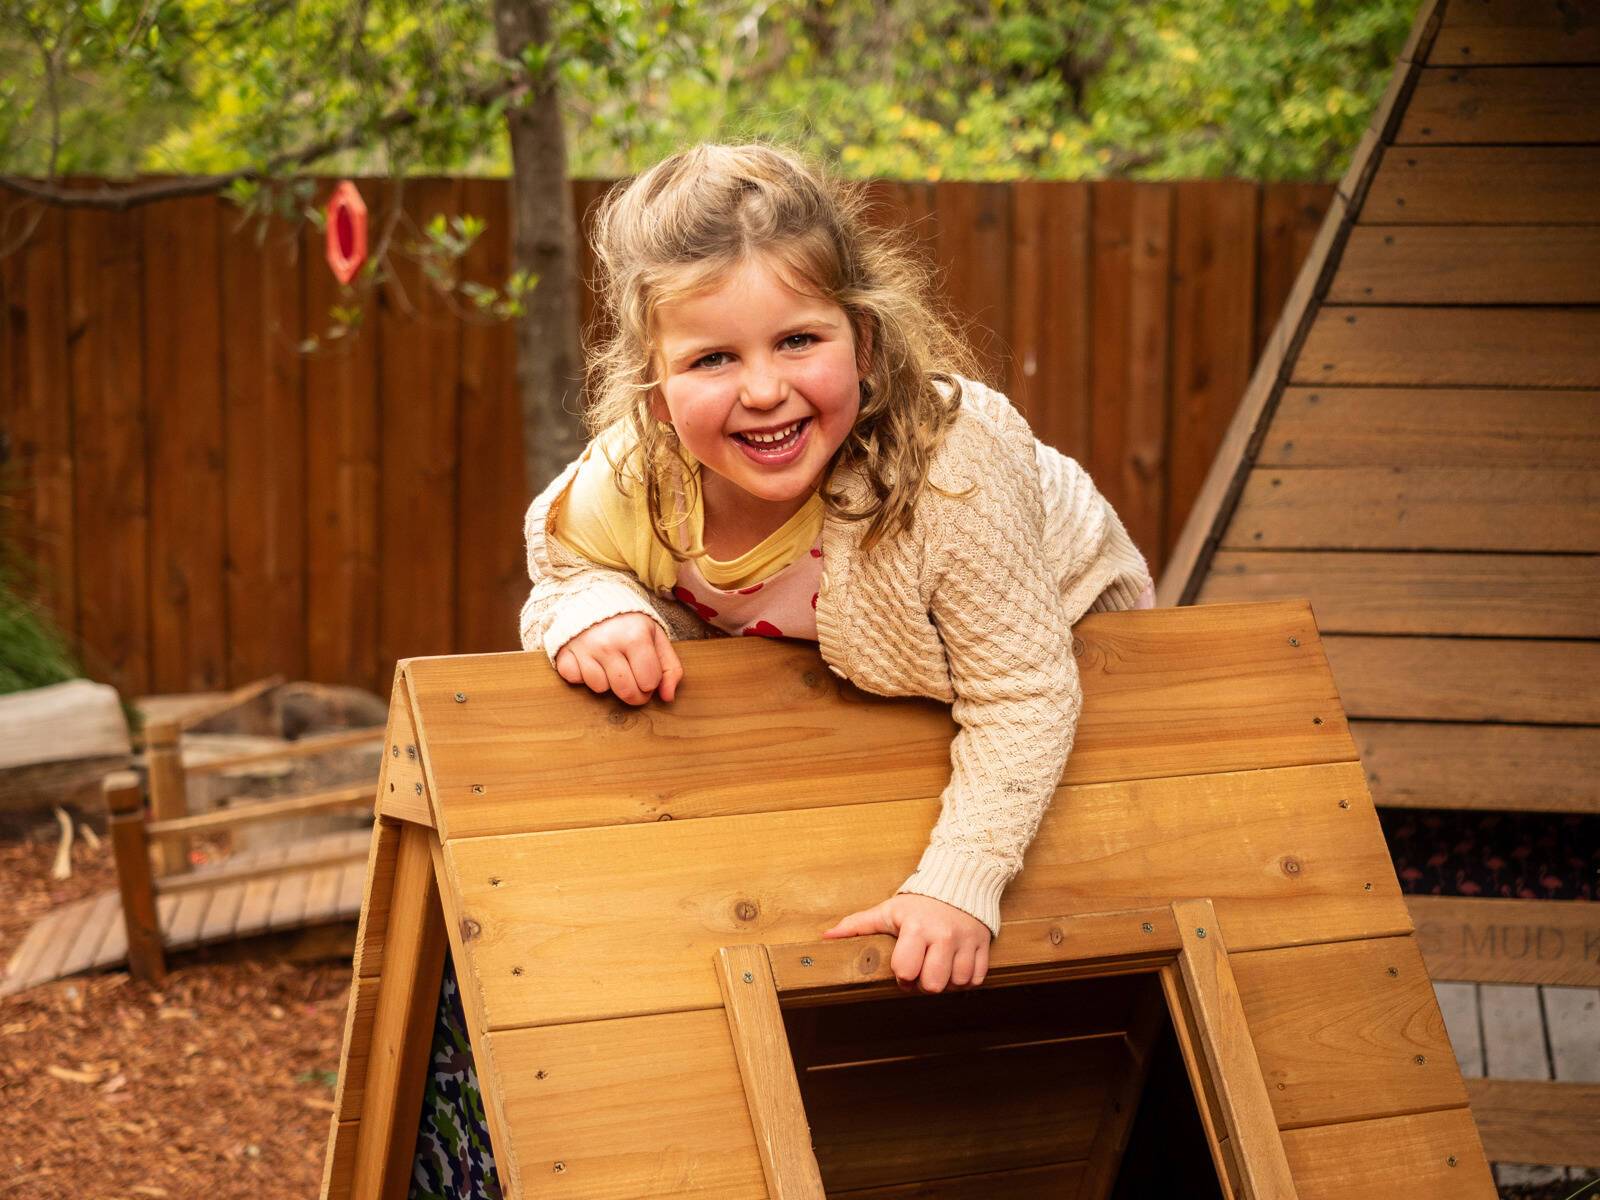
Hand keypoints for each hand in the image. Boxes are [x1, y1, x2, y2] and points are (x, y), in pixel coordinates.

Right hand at [554, 613, 682, 705]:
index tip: (646, 673)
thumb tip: (668, 697)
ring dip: (607, 682)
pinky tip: (588, 661)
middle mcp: (609, 642)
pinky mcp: (565, 652)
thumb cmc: (629, 624)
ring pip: (600, 688)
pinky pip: (575, 680)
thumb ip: (670, 668)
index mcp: (636, 636)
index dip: (651, 683)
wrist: (594, 599)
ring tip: (609, 664)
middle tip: (633, 680)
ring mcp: (585, 648)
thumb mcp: (656, 638)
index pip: (649, 682)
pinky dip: (581, 675)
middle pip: (627, 691)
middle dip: (634, 693)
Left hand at [821, 893, 990, 993]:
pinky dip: (967, 979)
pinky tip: (956, 967)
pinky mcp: (984, 944)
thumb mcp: (888, 910)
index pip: (906, 970)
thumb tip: (826, 937)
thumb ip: (858, 924)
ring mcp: (966, 940)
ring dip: (948, 982)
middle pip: (933, 983)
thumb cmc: (919, 902)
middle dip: (925, 983)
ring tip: (940, 969)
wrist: (960, 880)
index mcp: (916, 927)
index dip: (902, 976)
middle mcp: (943, 934)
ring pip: (958, 982)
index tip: (903, 970)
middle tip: (922, 972)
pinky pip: (978, 977)